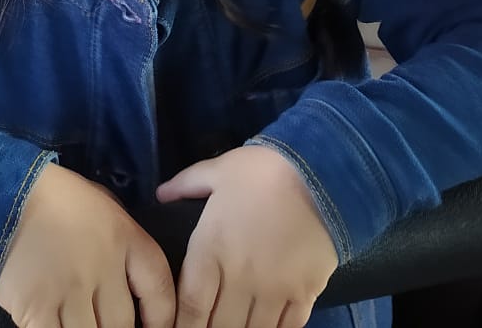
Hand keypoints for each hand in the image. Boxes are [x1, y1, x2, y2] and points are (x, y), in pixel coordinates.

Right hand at [0, 163, 174, 327]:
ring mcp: (69, 290)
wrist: (1, 193)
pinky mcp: (36, 308)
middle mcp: (102, 267)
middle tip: (108, 325)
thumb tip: (136, 282)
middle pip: (122, 325)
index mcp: (125, 237)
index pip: (159, 288)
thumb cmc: (55, 198)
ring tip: (83, 324)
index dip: (163, 319)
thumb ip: (125, 242)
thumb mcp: (104, 205)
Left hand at [158, 144, 336, 327]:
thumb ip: (187, 183)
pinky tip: (270, 326)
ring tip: (240, 325)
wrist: (321, 171)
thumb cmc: (265, 170)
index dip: (184, 326)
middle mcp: (240, 278)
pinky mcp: (305, 292)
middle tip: (214, 324)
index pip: (190, 307)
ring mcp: (274, 290)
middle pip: (220, 327)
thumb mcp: (219, 169)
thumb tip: (160, 194)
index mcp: (212, 250)